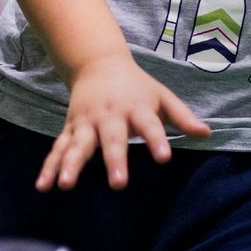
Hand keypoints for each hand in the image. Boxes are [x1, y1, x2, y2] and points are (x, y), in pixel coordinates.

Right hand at [36, 52, 210, 191]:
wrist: (98, 64)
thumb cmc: (137, 87)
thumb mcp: (162, 96)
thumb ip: (182, 117)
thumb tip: (207, 134)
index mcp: (136, 108)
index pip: (150, 125)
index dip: (157, 140)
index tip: (164, 158)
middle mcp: (109, 116)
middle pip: (112, 139)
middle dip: (114, 160)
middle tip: (118, 183)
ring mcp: (86, 123)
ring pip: (78, 145)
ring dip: (70, 165)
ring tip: (66, 185)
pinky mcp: (70, 129)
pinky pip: (58, 149)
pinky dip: (49, 167)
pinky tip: (42, 186)